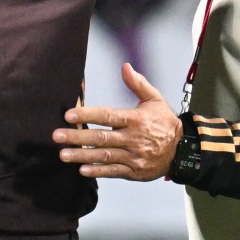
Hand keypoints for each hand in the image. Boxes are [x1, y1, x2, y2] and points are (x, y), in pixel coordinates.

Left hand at [53, 63, 180, 180]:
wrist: (182, 150)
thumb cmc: (164, 122)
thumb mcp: (154, 99)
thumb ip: (138, 83)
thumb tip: (125, 66)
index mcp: (135, 119)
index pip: (108, 116)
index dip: (87, 115)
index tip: (68, 115)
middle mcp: (132, 139)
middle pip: (101, 138)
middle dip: (77, 137)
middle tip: (57, 136)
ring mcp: (133, 157)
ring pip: (104, 156)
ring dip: (81, 156)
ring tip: (63, 154)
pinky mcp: (133, 172)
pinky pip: (113, 172)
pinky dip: (98, 171)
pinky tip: (82, 169)